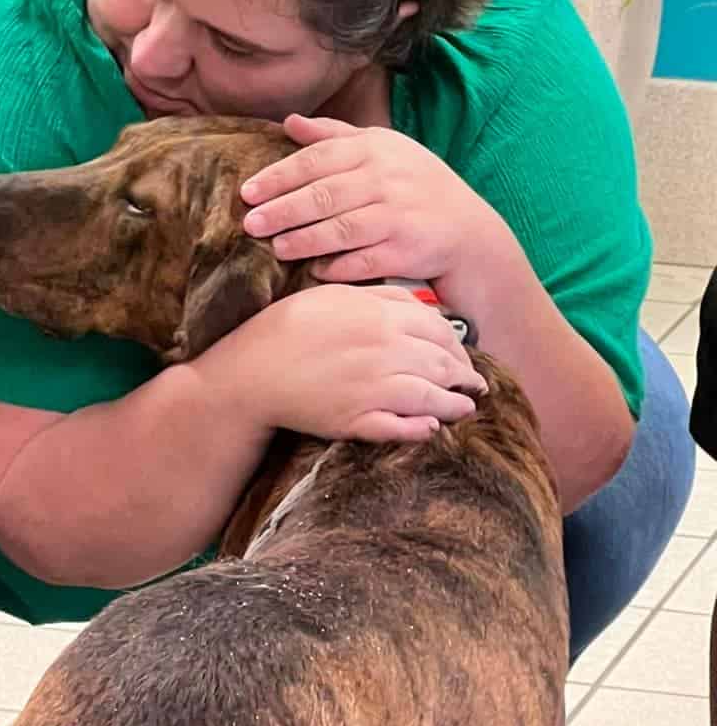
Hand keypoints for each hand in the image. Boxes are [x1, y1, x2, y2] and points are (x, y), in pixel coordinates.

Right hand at [215, 284, 485, 445]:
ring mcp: (373, 389)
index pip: (441, 332)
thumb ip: (383, 298)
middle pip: (443, 365)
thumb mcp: (335, 295)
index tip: (465, 357)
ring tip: (464, 409)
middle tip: (475, 386)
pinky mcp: (357, 420)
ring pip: (431, 399)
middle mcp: (385, 353)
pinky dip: (421, 430)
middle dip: (465, 378)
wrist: (250, 371)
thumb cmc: (288, 327)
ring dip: (454, 406)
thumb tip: (424, 308)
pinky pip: (401, 428)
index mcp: (381, 318)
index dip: (459, 346)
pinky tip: (431, 428)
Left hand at [241, 116, 507, 291]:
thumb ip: (335, 136)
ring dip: (305, 240)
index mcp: (375, 149)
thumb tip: (289, 121)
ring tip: (276, 247)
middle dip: (283, 210)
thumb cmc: (415, 185)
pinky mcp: (407, 251)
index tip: (247, 191)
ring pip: (342, 229)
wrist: (468, 230)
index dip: (279, 176)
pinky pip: (365, 261)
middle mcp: (387, 179)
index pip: (318, 159)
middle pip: (324, 195)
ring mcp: (399, 216)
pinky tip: (315, 271)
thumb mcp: (383, 149)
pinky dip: (339, 267)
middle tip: (250, 223)